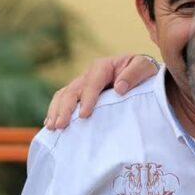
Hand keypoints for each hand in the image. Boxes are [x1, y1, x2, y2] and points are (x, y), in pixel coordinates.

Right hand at [44, 54, 159, 129]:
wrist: (142, 73)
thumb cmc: (144, 71)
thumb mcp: (144, 67)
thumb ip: (134, 74)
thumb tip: (119, 88)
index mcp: (104, 67)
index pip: (92, 82)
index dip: (87, 98)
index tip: (85, 115)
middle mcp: (90, 75)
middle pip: (72, 90)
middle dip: (65, 108)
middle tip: (60, 125)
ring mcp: (83, 84)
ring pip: (64, 95)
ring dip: (56, 111)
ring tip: (52, 127)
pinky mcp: (81, 94)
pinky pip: (63, 101)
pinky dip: (55, 111)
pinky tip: (50, 124)